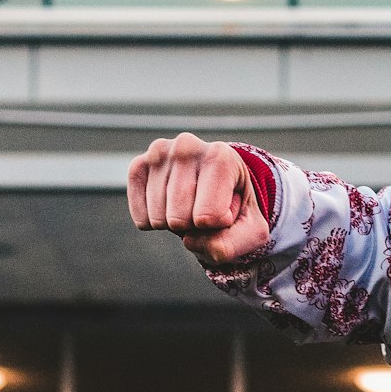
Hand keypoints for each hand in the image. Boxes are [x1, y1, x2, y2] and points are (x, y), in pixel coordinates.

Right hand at [127, 133, 270, 264]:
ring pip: (158, 218)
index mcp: (221, 156)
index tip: (226, 208)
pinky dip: (154, 223)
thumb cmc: (235, 207)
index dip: (218, 224)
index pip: (208, 216)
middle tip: (205, 208)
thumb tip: (189, 240)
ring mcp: (159, 153)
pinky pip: (141, 216)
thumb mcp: (251, 231)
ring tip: (190, 204)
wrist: (218, 185)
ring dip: (175, 224)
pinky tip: (169, 207)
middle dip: (194, 226)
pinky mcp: (138, 166)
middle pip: (179, 218)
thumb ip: (230, 245)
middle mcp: (187, 146)